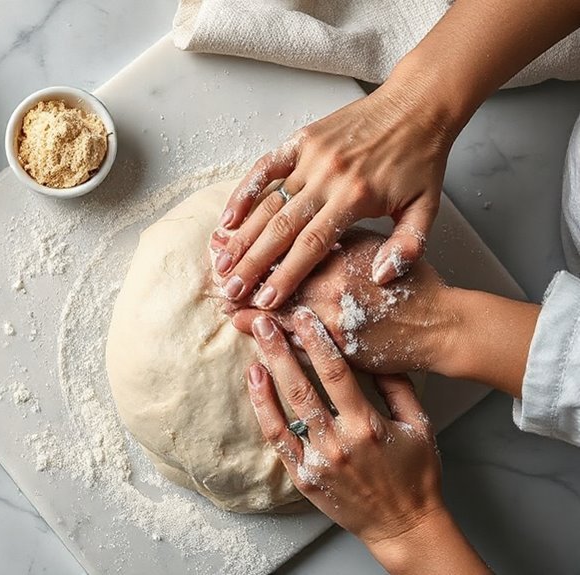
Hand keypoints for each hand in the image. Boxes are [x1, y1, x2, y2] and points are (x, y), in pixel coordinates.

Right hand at [210, 83, 451, 309]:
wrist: (418, 104)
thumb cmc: (422, 160)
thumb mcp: (427, 208)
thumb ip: (407, 246)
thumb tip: (380, 277)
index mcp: (356, 198)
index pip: (312, 245)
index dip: (286, 275)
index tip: (266, 301)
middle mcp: (328, 177)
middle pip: (280, 229)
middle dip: (253, 264)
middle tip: (231, 291)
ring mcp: (311, 157)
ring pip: (267, 203)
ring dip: (242, 236)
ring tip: (221, 264)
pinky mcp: (301, 140)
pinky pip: (265, 168)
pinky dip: (243, 193)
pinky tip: (227, 220)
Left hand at [232, 229, 454, 373]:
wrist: (442, 326)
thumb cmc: (413, 283)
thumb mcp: (377, 246)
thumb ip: (340, 236)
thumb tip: (305, 228)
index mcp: (338, 257)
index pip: (285, 248)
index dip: (253, 245)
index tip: (230, 244)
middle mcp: (329, 288)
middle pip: (273, 281)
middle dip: (244, 278)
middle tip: (218, 277)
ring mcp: (330, 321)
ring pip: (278, 314)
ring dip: (249, 311)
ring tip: (226, 308)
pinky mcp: (335, 350)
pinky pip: (295, 346)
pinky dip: (270, 340)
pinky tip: (251, 336)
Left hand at [246, 311, 488, 573]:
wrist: (404, 525)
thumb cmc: (416, 475)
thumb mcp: (420, 427)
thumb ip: (399, 388)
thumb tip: (379, 352)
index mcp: (369, 426)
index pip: (336, 373)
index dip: (317, 341)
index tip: (302, 316)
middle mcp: (339, 443)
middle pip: (302, 387)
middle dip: (281, 349)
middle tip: (265, 322)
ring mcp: (318, 461)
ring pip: (285, 410)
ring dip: (268, 373)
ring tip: (256, 345)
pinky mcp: (303, 476)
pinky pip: (277, 438)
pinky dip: (262, 408)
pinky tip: (255, 382)